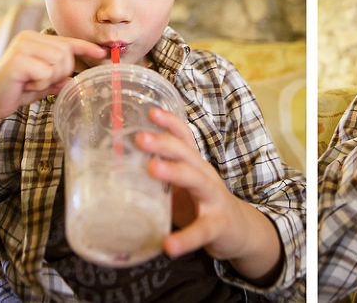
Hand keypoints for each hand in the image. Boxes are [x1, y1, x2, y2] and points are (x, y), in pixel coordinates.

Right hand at [0, 31, 105, 150]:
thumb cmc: (18, 89)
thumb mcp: (44, 82)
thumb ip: (61, 78)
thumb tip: (84, 81)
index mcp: (35, 39)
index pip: (67, 42)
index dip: (86, 48)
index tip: (102, 53)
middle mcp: (29, 38)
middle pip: (66, 53)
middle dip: (60, 72)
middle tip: (40, 80)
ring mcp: (22, 46)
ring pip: (58, 61)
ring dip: (49, 78)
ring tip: (32, 81)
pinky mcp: (18, 59)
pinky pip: (45, 72)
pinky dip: (40, 83)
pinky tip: (26, 84)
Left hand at [137, 109, 282, 285]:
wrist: (240, 231)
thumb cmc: (203, 205)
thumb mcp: (182, 188)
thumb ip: (157, 179)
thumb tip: (116, 171)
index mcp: (195, 165)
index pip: (184, 138)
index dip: (170, 123)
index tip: (151, 111)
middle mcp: (206, 175)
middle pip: (187, 153)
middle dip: (164, 143)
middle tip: (140, 137)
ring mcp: (214, 198)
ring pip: (197, 180)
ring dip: (175, 172)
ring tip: (153, 169)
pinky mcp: (218, 225)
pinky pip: (202, 230)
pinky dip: (185, 238)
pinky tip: (169, 245)